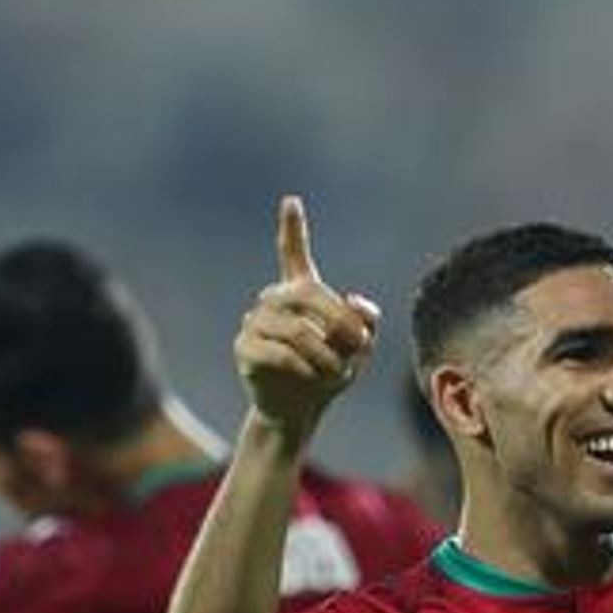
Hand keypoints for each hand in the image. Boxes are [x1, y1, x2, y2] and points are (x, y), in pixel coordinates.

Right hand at [234, 196, 378, 439]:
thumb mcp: (359, 349)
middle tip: (358, 348)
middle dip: (340, 321)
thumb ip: (367, 321)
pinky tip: (312, 377)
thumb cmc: (328, 374)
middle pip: (308, 294)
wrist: (299, 411)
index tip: (291, 201)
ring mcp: (254, 323)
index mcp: (299, 294)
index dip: (293, 229)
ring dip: (324, 353)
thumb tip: (354, 298)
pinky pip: (278, 352)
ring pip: (296, 329)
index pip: (293, 255)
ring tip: (334, 372)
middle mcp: (273, 302)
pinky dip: (303, 366)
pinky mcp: (245, 349)